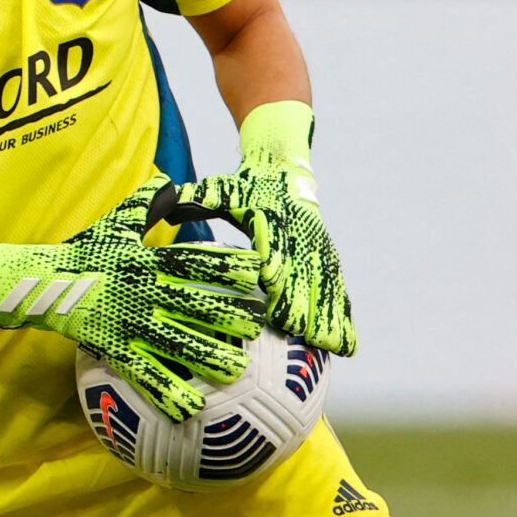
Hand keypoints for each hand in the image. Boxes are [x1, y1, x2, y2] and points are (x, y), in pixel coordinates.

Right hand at [0, 174, 262, 418]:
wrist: (37, 281)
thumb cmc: (82, 252)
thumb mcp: (114, 223)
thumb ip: (145, 204)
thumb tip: (170, 179)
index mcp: (144, 259)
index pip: (190, 259)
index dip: (223, 264)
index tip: (256, 270)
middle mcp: (139, 290)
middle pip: (189, 302)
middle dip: (224, 314)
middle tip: (256, 327)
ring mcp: (125, 320)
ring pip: (171, 341)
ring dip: (204, 356)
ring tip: (235, 370)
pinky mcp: (110, 347)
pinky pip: (140, 372)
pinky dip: (164, 390)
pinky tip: (188, 408)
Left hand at [144, 100, 356, 355]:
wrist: (282, 167)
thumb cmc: (242, 186)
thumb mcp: (217, 189)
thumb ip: (196, 198)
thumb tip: (169, 205)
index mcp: (270, 219)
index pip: (273, 245)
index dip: (274, 266)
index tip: (272, 289)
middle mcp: (298, 236)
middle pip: (303, 273)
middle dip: (303, 302)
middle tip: (300, 334)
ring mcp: (317, 248)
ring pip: (326, 286)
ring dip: (330, 317)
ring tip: (334, 349)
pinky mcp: (327, 259)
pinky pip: (337, 290)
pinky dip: (343, 316)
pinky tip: (347, 345)